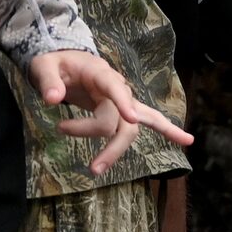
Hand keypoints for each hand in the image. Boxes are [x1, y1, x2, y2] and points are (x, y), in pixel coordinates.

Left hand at [26, 48, 195, 176]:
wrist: (66, 61)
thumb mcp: (44, 65)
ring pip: (132, 127)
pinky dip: (167, 130)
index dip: (123, 102)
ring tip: (96, 170)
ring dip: (117, 150)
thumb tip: (52, 99)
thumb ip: (48, 81)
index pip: (114, 87)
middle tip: (91, 168)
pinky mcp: (122, 111)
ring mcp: (122, 100)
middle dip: (111, 144)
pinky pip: (146, 122)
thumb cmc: (56, 62)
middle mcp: (117, 87)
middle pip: (123, 118)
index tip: (131, 119)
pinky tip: (187, 141)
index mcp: (99, 73)